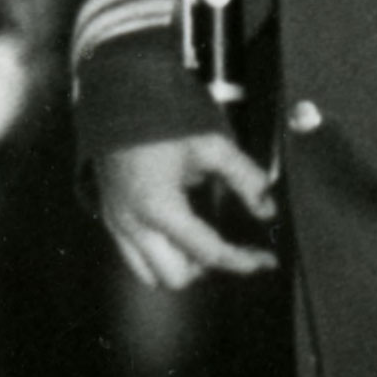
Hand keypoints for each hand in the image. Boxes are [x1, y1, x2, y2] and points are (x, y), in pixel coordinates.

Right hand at [92, 132, 278, 287]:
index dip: (244, 261)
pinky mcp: (108, 217)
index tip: (267, 261)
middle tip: (231, 246)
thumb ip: (246, 179)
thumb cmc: (164, 121)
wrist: (116, 99)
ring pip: (149, 273)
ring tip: (204, 240)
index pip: (208, 254)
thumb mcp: (214, 145)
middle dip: (206, 267)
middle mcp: (132, 224)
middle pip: (175, 277)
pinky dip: (161, 254)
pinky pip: (134, 256)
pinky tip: (181, 232)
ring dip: (180, 265)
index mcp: (159, 208)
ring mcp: (115, 223)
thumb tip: (267, 209)